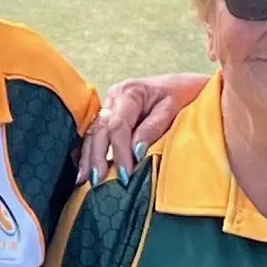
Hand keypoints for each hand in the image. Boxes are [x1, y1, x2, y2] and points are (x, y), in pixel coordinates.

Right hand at [78, 74, 205, 185]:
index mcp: (129, 92)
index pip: (117, 125)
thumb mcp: (172, 109)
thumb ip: (152, 128)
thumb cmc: (181, 95)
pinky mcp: (108, 115)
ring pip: (92, 133)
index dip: (119, 151)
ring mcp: (108, 106)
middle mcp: (113, 97)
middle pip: (99, 130)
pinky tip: (83, 170)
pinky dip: (88, 152)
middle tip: (98, 181)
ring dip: (88, 157)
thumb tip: (135, 151)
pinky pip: (94, 135)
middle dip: (97, 157)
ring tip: (84, 180)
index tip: (125, 174)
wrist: (183, 85)